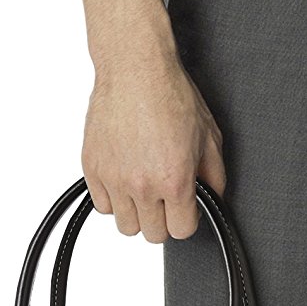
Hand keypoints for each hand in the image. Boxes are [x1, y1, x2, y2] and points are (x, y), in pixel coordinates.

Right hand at [81, 17, 225, 239]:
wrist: (136, 71)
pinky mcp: (92, 168)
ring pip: (125, 225)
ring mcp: (114, 178)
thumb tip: (214, 199)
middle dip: (163, 218)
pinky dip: (113, 197)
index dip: (188, 219)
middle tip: (166, 197)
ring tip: (144, 188)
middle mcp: (142, 185)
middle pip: (152, 234)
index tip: (186, 207)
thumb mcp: (209, 137)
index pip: (181, 231)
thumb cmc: (171, 96)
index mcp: (174, 180)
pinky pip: (101, 205)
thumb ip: (214, 176)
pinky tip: (125, 178)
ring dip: (137, 212)